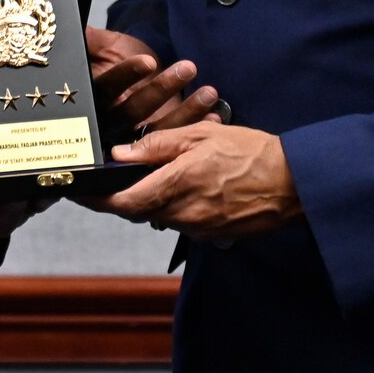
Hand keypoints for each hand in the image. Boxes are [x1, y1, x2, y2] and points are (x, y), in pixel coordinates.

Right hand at [86, 26, 223, 134]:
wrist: (134, 70)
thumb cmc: (116, 56)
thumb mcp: (103, 46)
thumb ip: (91, 41)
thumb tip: (75, 32)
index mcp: (94, 98)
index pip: (106, 88)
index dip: (126, 75)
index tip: (149, 61)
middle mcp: (110, 122)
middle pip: (131, 112)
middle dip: (161, 89)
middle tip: (188, 67)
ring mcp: (133, 138)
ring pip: (156, 130)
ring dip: (185, 112)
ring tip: (209, 92)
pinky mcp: (156, 146)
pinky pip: (175, 142)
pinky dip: (195, 127)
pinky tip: (215, 116)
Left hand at [99, 122, 300, 240]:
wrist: (294, 184)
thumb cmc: (250, 153)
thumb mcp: (201, 136)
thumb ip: (158, 145)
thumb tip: (120, 154)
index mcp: (177, 185)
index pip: (123, 202)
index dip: (97, 199)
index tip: (79, 192)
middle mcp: (183, 214)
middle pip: (137, 211)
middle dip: (122, 197)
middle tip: (112, 178)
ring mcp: (198, 229)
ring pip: (158, 217)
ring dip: (150, 200)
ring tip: (156, 175)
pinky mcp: (211, 236)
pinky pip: (180, 222)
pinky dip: (173, 206)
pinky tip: (185, 187)